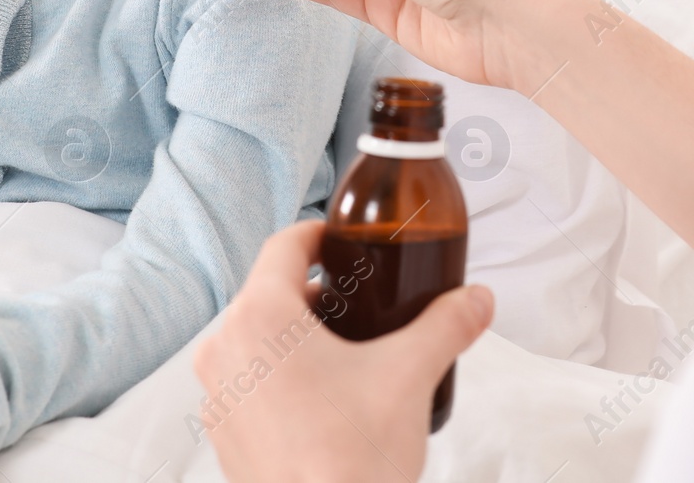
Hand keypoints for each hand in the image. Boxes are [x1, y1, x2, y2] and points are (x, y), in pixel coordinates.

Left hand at [192, 221, 492, 482]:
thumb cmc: (352, 457)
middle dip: (317, 295)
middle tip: (363, 305)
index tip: (342, 242)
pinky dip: (280, 379)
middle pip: (270, 295)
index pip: (283, 246)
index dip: (317, 236)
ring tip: (349, 357)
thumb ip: (445, 326)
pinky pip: (249, 385)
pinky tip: (325, 402)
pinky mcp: (223, 435)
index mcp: (259, 317)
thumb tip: (475, 300)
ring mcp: (218, 395)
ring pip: (256, 342)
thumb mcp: (409, 376)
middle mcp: (224, 349)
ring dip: (297, 339)